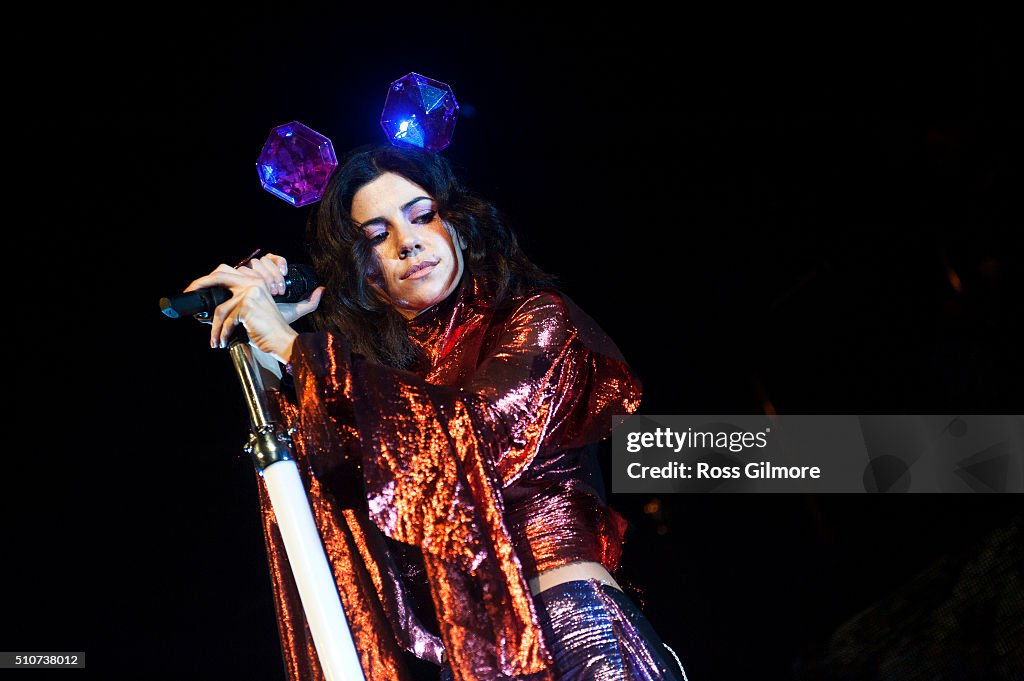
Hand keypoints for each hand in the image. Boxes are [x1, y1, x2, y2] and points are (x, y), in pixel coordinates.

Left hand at [184, 253, 324, 362]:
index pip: (227, 272)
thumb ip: (237, 303)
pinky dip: (222, 334)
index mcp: (256, 281)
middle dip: (199, 284)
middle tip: (188, 293)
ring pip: (220, 309)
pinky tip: (224, 342)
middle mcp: (253, 283)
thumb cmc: (269, 330)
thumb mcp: (254, 311)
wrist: (283, 340)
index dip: (208, 279)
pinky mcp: (247, 306)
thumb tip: (210, 310)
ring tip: (215, 340)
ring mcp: (250, 294)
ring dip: (214, 328)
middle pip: (219, 276)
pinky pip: (226, 321)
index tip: (196, 289)